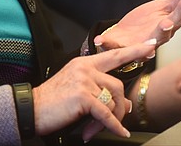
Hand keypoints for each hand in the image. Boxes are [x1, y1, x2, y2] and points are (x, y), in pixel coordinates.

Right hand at [33, 40, 156, 140]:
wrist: (30, 108)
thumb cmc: (52, 101)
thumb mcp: (77, 90)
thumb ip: (100, 92)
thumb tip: (125, 104)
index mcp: (84, 63)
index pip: (114, 55)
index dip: (134, 51)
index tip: (150, 47)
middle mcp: (86, 68)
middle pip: (118, 84)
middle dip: (120, 106)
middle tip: (116, 120)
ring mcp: (84, 81)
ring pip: (112, 100)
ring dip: (111, 119)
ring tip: (96, 129)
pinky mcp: (83, 97)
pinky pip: (106, 114)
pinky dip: (114, 126)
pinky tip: (119, 132)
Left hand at [95, 0, 180, 49]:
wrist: (127, 32)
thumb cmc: (149, 20)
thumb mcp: (165, 5)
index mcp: (168, 26)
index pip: (178, 17)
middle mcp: (156, 39)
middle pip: (162, 35)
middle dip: (164, 30)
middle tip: (167, 23)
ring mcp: (138, 45)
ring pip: (143, 47)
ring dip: (144, 46)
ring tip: (147, 45)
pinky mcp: (120, 47)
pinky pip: (113, 46)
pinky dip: (107, 43)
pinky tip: (101, 40)